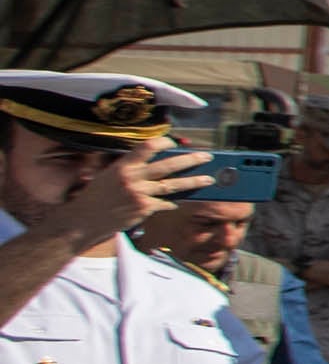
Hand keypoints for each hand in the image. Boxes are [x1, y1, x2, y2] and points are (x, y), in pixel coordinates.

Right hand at [38, 141, 215, 249]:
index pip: (147, 147)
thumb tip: (155, 163)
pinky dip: (173, 202)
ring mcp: (139, 194)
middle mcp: (132, 177)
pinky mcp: (144, 209)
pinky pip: (166, 203)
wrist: (82, 221)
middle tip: (207, 156)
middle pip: (168, 165)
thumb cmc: (96, 197)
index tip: (173, 142)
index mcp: (123, 165)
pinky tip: (179, 202)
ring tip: (209, 179)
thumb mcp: (108, 176)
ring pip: (173, 185)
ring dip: (194, 182)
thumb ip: (130, 168)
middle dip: (191, 160)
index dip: (163, 142)